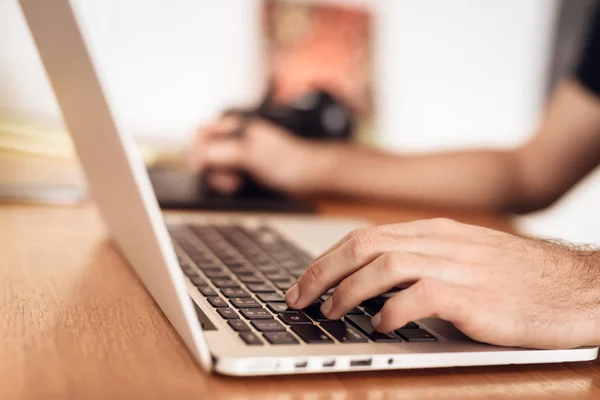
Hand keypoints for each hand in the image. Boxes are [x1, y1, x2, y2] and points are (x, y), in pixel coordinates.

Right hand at [188, 115, 337, 194]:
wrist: (312, 173)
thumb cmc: (290, 160)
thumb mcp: (254, 156)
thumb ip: (226, 152)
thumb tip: (202, 155)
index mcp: (237, 124)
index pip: (202, 133)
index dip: (197, 152)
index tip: (201, 170)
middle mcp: (236, 134)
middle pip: (205, 149)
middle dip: (210, 166)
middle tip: (227, 179)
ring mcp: (239, 150)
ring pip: (214, 162)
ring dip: (219, 176)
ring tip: (235, 183)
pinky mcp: (244, 163)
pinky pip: (225, 171)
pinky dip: (226, 180)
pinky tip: (238, 184)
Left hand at [285, 218, 599, 348]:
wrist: (578, 288)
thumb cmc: (519, 278)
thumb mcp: (464, 258)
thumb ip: (422, 262)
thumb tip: (373, 281)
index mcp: (435, 232)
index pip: (365, 236)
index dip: (327, 259)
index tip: (304, 282)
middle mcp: (441, 242)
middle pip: (363, 247)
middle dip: (321, 273)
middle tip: (297, 299)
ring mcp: (459, 266)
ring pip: (383, 267)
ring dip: (347, 292)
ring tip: (330, 314)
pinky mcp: (476, 297)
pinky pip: (420, 296)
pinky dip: (391, 311)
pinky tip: (380, 326)